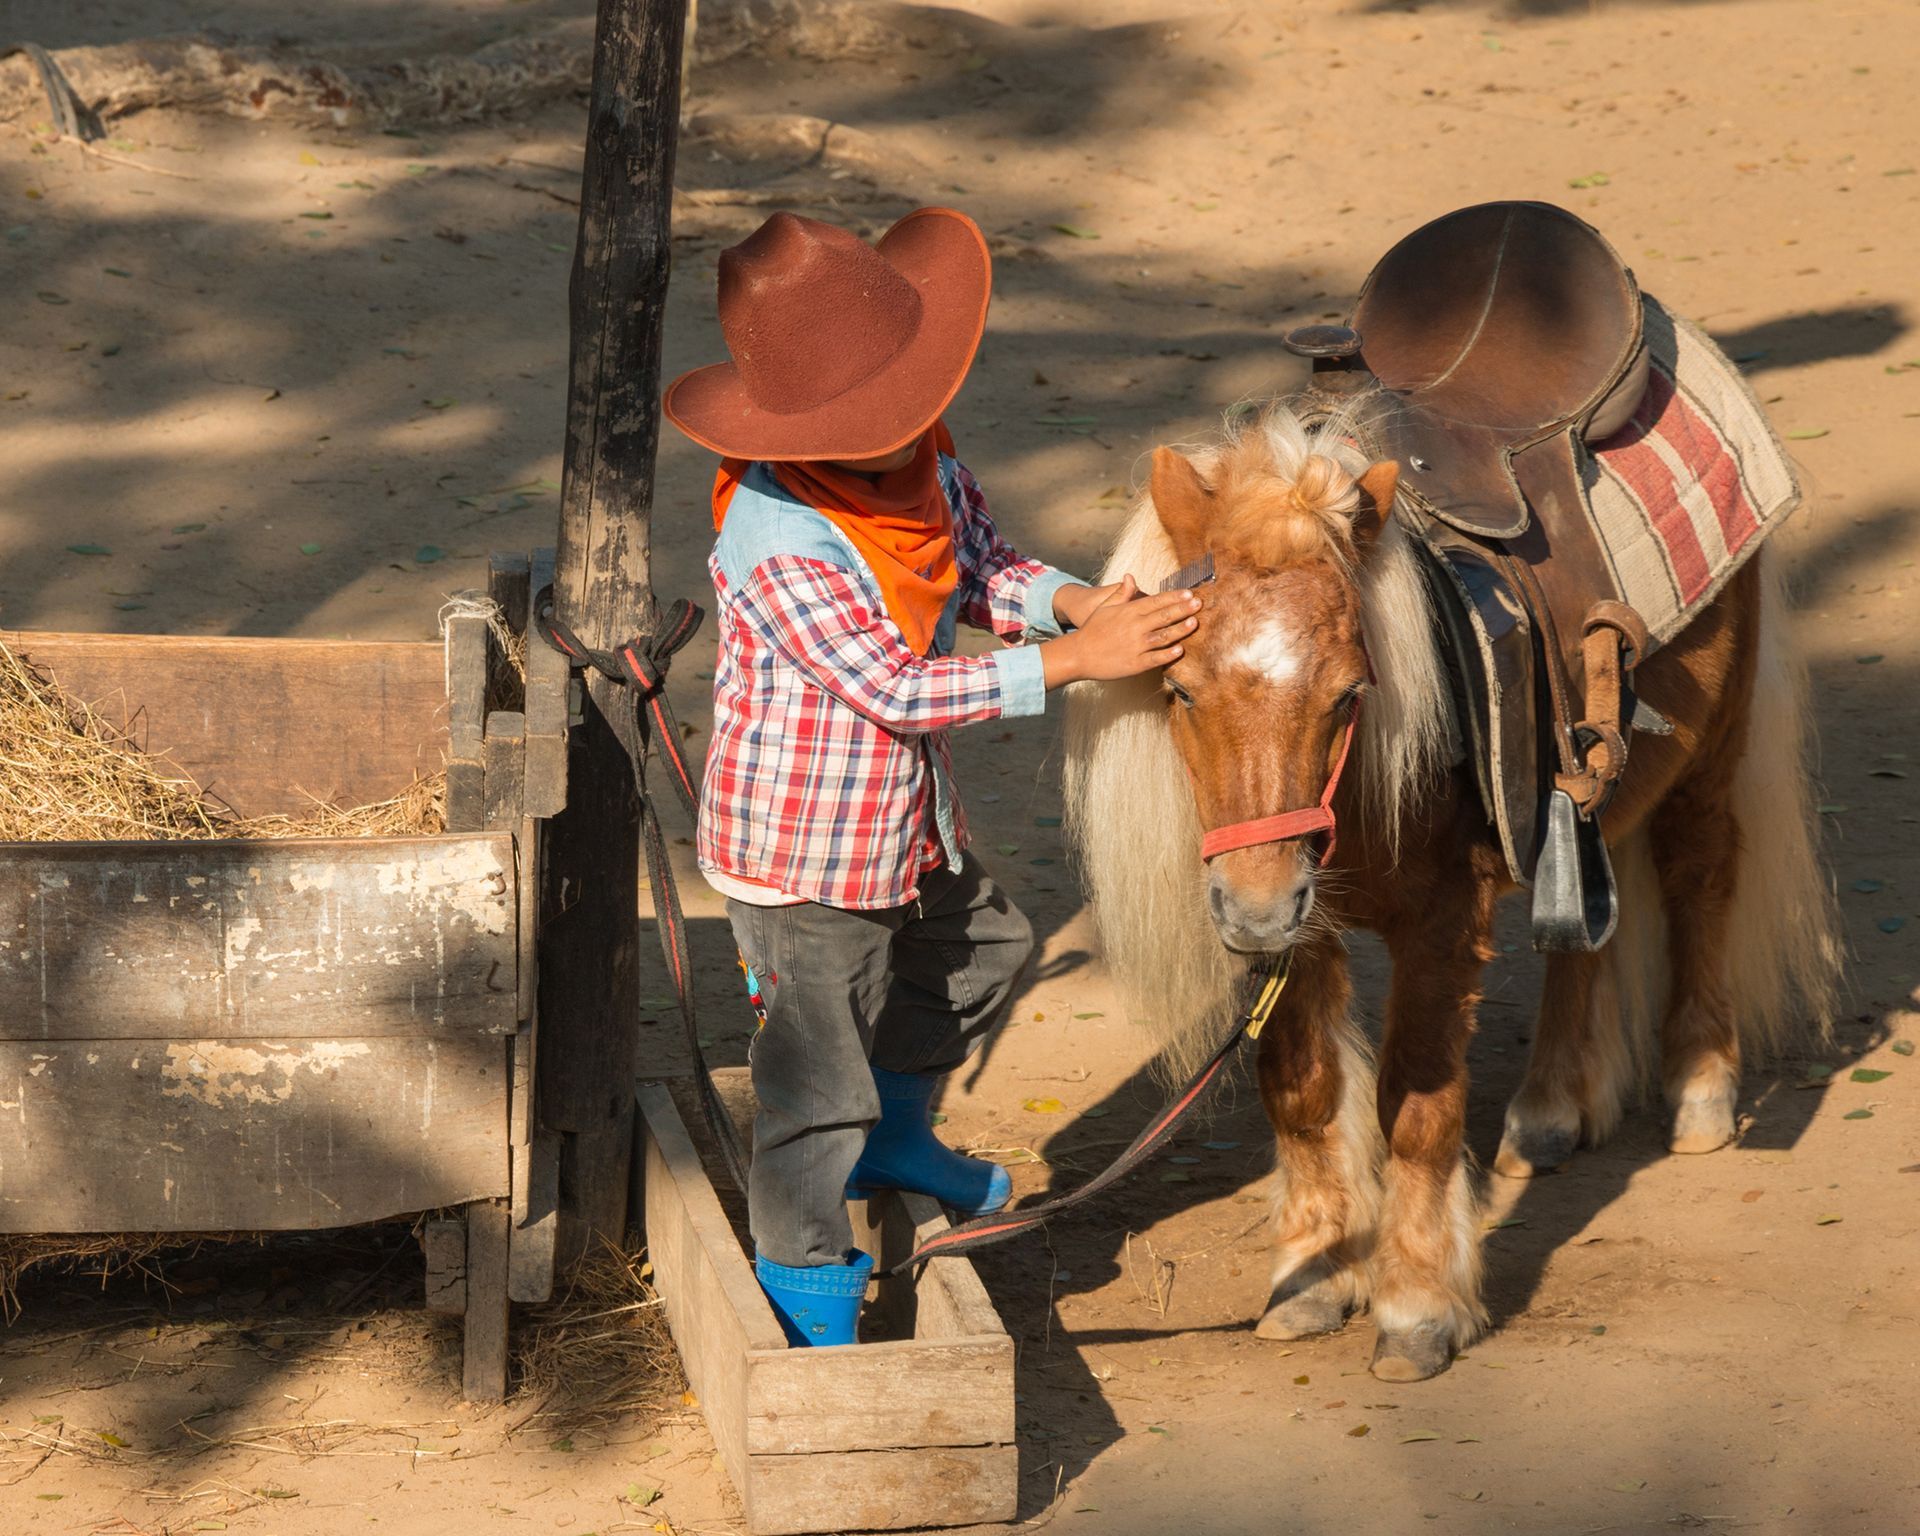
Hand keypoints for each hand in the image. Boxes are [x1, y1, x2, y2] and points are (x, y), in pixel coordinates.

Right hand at [1040, 577, 1199, 686]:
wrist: (1078, 654)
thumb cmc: (1092, 629)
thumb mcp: (1105, 607)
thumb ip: (1121, 593)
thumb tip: (1131, 576)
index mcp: (1129, 611)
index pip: (1157, 601)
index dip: (1174, 596)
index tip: (1189, 593)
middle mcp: (1135, 627)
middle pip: (1164, 616)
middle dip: (1184, 609)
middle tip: (1200, 603)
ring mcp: (1136, 646)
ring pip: (1164, 636)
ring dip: (1181, 629)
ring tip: (1195, 623)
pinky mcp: (1136, 664)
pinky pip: (1156, 658)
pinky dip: (1169, 654)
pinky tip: (1180, 650)